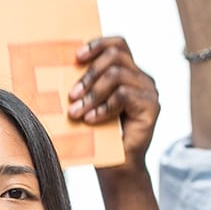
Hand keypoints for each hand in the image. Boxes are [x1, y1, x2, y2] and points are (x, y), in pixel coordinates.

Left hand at [69, 36, 159, 168]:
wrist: (115, 165)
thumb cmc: (98, 135)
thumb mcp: (87, 104)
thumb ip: (83, 85)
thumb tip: (58, 68)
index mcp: (128, 71)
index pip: (117, 44)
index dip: (97, 45)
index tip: (76, 58)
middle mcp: (141, 78)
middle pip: (115, 56)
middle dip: (89, 74)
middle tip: (72, 96)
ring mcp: (149, 91)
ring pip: (117, 75)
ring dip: (92, 94)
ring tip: (77, 112)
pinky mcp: (152, 106)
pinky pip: (123, 95)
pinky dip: (103, 107)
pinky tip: (91, 120)